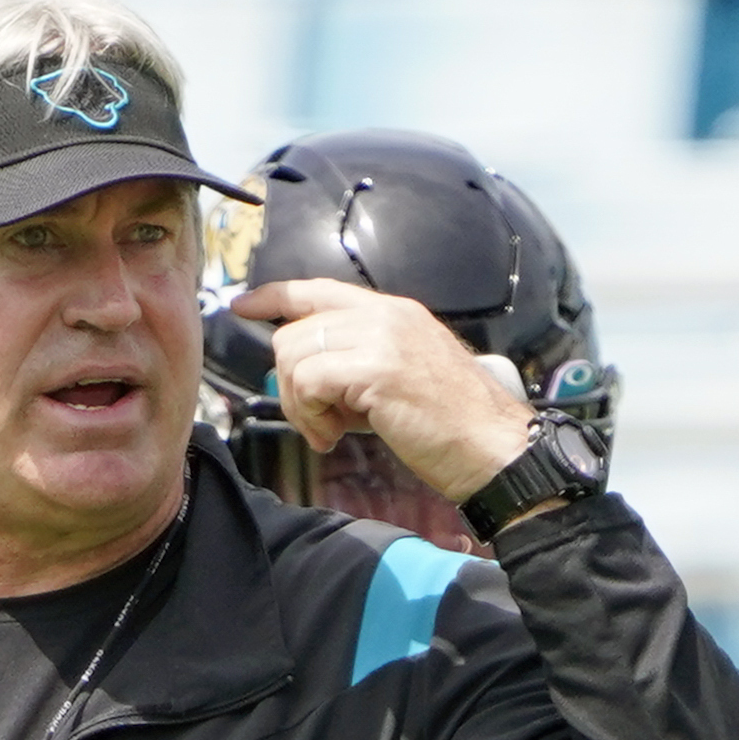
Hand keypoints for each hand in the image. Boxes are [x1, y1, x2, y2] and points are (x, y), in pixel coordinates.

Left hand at [228, 277, 536, 504]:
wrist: (495, 449)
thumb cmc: (452, 428)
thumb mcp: (400, 379)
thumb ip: (356, 365)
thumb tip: (304, 378)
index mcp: (394, 312)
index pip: (318, 290)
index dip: (274, 296)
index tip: (243, 307)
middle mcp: (387, 315)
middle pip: (295, 331)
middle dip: (290, 383)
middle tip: (318, 422)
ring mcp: (383, 338)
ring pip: (294, 354)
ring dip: (299, 404)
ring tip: (330, 432)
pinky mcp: (377, 369)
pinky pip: (309, 381)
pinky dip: (309, 415)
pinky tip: (334, 437)